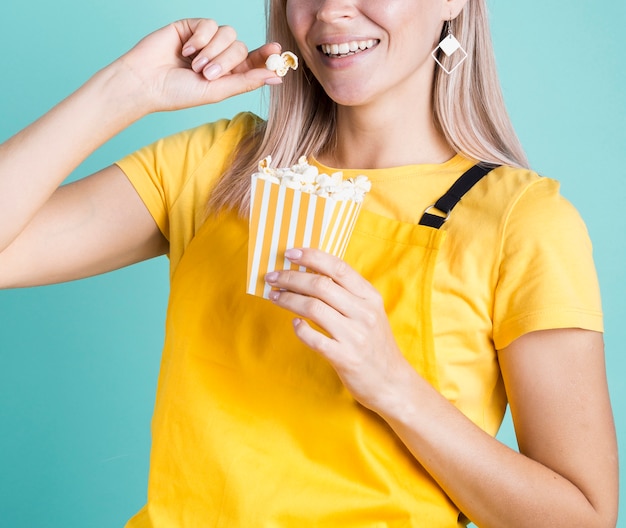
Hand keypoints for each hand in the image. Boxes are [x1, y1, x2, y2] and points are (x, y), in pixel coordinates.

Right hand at [113, 19, 281, 112]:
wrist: (146, 82)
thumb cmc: (178, 93)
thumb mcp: (217, 91)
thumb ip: (246, 82)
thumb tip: (276, 77)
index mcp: (228, 74)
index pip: (253, 61)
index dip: (265, 56)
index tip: (277, 51)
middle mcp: (219, 56)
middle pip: (241, 48)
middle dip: (226, 61)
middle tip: (207, 74)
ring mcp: (206, 41)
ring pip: (228, 34)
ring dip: (213, 51)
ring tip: (194, 65)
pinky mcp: (192, 27)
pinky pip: (210, 24)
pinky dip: (200, 38)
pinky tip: (186, 51)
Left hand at [265, 248, 412, 411]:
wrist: (392, 383)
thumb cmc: (375, 345)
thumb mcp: (370, 313)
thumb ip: (348, 294)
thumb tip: (312, 273)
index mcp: (370, 297)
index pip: (338, 268)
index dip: (312, 257)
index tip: (290, 253)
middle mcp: (364, 313)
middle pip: (320, 285)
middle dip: (291, 278)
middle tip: (272, 276)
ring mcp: (355, 336)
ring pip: (313, 308)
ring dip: (288, 299)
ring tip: (274, 296)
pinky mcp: (345, 358)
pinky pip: (313, 338)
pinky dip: (299, 329)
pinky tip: (294, 324)